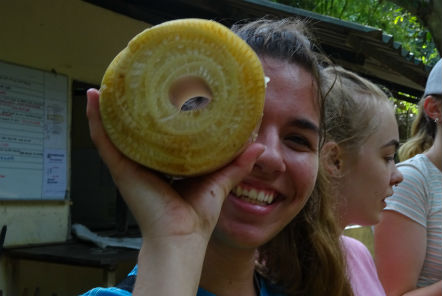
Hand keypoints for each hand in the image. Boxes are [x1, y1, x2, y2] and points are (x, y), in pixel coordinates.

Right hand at [86, 88, 264, 241]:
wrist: (181, 237)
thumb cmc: (196, 216)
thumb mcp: (219, 181)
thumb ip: (236, 164)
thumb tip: (257, 146)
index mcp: (162, 164)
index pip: (156, 135)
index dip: (157, 116)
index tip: (164, 92)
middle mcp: (142, 162)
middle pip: (132, 130)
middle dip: (131, 107)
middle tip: (136, 79)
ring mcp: (128, 164)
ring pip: (113, 130)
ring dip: (107, 107)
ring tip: (108, 82)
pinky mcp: (120, 169)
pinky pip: (103, 140)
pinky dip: (95, 119)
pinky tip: (93, 97)